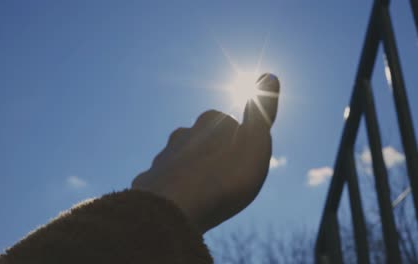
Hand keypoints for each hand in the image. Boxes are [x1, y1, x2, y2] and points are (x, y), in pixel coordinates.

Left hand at [132, 73, 279, 232]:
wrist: (175, 207)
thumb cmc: (224, 177)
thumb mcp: (255, 143)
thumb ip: (262, 111)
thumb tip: (270, 76)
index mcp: (210, 121)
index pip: (228, 123)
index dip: (239, 141)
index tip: (245, 160)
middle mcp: (183, 133)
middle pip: (202, 139)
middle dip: (213, 153)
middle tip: (226, 177)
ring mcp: (164, 155)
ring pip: (182, 158)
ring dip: (192, 169)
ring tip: (205, 191)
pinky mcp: (151, 179)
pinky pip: (165, 180)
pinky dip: (174, 187)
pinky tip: (181, 201)